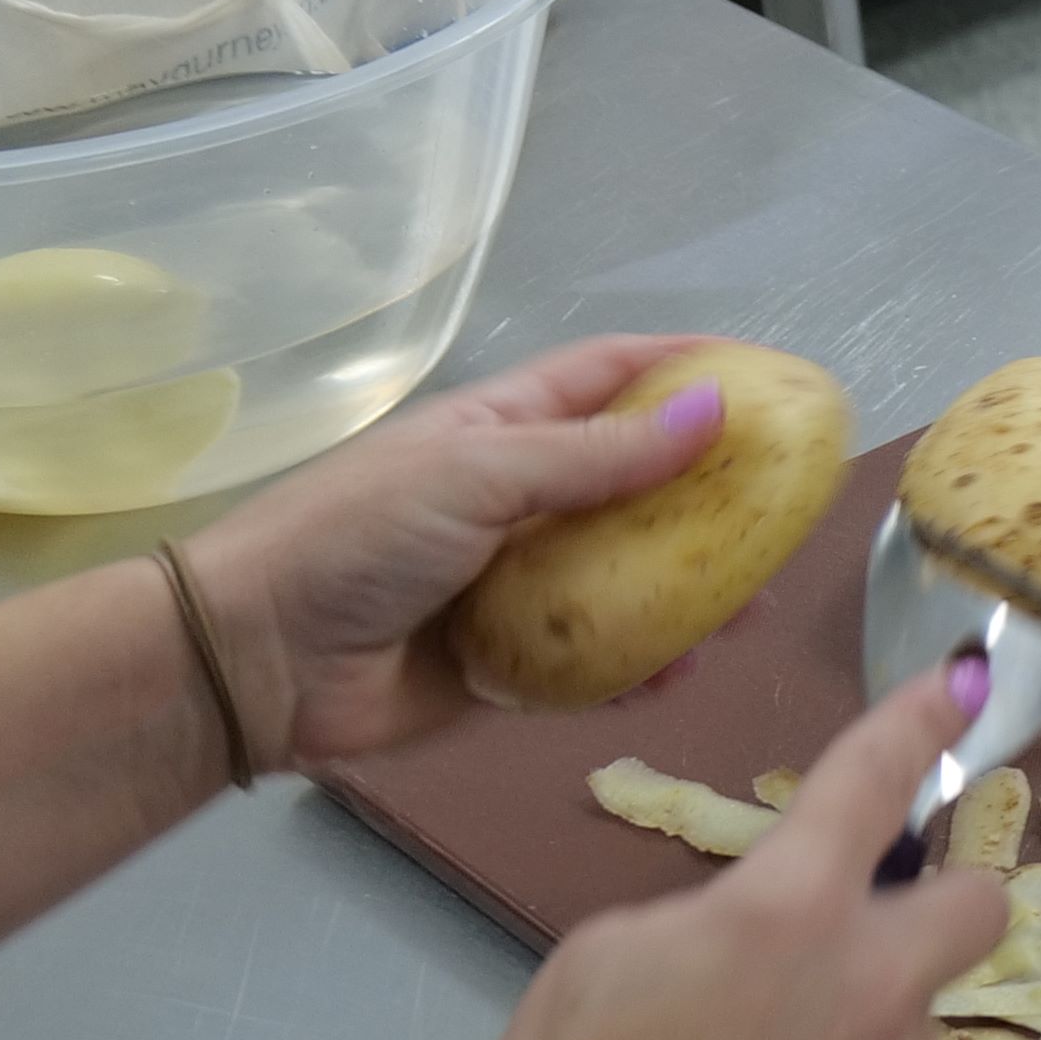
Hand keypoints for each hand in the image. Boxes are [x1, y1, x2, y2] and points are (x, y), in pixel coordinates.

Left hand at [187, 339, 725, 770]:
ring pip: (627, 576)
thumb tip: (712, 410)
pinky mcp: (508, 666)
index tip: (777, 379)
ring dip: (688, 587)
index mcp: (503, 428)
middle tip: (783, 509)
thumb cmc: (356, 538)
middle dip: (710, 491)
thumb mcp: (479, 473)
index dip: (693, 367)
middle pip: (637, 482)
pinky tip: (680, 671)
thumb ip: (596, 455)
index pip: (614, 377)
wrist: (256, 663)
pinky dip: (640, 666)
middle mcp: (519, 499)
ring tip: (748, 603)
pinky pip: (594, 661)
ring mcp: (516, 584)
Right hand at [452, 666, 1002, 1039]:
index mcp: (790, 913)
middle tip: (870, 930)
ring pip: (908, 1024)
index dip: (918, 720)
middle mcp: (873, 988)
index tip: (963, 679)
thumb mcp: (599, 965)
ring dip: (856, 1031)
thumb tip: (749, 945)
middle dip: (944, 897)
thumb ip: (701, 923)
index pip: (873, 781)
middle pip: (976, 905)